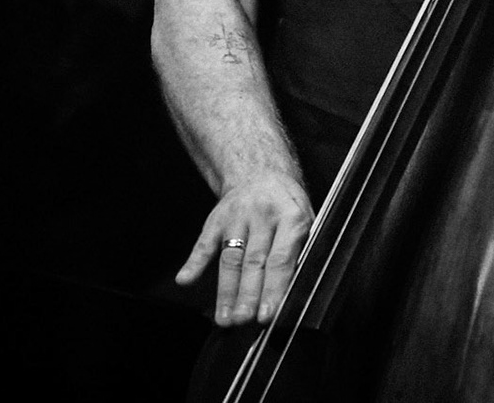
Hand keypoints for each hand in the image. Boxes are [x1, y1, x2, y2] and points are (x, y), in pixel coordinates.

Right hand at [175, 170, 313, 326]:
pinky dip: (194, 263)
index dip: (273, 289)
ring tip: (224, 317)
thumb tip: (296, 294)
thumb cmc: (287, 206)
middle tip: (242, 321)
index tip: (266, 315)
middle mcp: (263, 215)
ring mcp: (237, 216)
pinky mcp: (217, 219)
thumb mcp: (308, 222)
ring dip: (226, 291)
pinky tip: (185, 280)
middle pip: (253, 262)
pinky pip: (205, 243)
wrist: (261, 172)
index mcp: (291, 217)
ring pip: (231, 258)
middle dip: (247, 295)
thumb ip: (303, 254)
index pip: (280, 260)